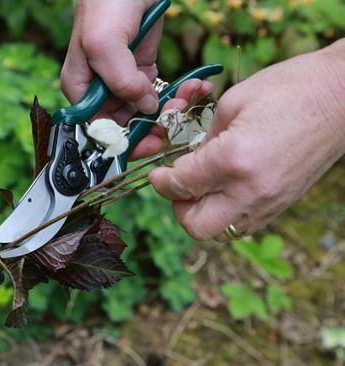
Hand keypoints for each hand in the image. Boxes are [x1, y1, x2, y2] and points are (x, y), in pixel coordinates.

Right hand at [60, 0, 212, 158]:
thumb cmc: (106, 4)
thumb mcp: (104, 44)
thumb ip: (120, 81)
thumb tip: (143, 108)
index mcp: (82, 89)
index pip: (98, 130)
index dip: (123, 142)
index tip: (150, 142)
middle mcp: (101, 90)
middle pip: (125, 126)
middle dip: (153, 125)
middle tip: (175, 120)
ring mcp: (124, 82)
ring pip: (147, 112)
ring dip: (171, 109)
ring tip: (189, 96)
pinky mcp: (144, 71)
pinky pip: (161, 93)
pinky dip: (179, 94)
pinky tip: (195, 87)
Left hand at [149, 39, 344, 240]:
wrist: (341, 94)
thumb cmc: (288, 88)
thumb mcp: (231, 104)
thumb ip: (204, 139)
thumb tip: (188, 161)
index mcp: (233, 160)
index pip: (181, 185)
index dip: (161, 181)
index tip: (158, 173)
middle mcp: (251, 190)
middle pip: (196, 226)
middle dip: (179, 207)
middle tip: (178, 186)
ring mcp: (271, 202)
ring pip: (222, 232)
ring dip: (203, 213)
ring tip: (202, 187)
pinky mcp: (284, 203)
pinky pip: (244, 223)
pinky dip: (227, 212)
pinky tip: (226, 187)